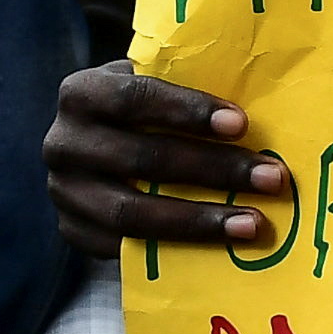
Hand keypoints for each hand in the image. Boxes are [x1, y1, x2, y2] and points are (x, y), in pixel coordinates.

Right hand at [43, 60, 288, 256]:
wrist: (85, 149)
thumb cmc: (133, 110)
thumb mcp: (145, 84)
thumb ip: (181, 85)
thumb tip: (257, 99)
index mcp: (81, 94)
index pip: (135, 98)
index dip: (188, 110)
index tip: (241, 124)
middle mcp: (64, 143)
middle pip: (143, 159)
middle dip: (213, 169)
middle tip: (268, 177)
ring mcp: (65, 193)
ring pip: (133, 213)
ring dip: (199, 220)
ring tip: (252, 223)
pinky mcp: (73, 232)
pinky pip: (126, 249)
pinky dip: (176, 249)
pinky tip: (220, 249)